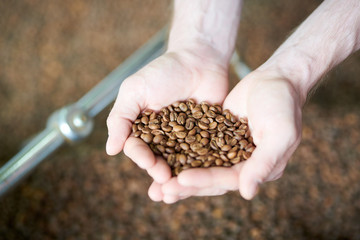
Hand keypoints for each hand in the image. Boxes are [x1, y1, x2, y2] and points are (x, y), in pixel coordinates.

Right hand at [106, 49, 228, 199]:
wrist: (199, 59)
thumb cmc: (164, 71)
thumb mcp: (135, 90)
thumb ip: (120, 118)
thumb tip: (111, 150)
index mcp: (144, 130)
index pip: (140, 149)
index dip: (143, 159)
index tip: (151, 164)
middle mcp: (164, 139)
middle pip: (160, 162)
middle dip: (161, 177)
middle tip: (167, 187)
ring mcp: (187, 141)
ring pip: (182, 165)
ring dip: (180, 182)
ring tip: (181, 194)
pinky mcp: (209, 139)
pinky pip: (206, 157)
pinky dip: (205, 170)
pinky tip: (206, 182)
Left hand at [160, 70, 302, 201]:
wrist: (277, 78)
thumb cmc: (283, 105)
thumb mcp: (279, 133)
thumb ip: (264, 163)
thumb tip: (247, 194)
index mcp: (259, 169)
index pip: (227, 179)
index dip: (204, 180)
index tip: (180, 180)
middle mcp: (242, 164)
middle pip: (210, 179)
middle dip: (186, 185)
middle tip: (159, 192)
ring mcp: (228, 151)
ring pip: (201, 167)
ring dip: (179, 174)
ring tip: (155, 185)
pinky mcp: (217, 136)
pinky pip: (197, 148)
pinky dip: (181, 154)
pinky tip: (161, 157)